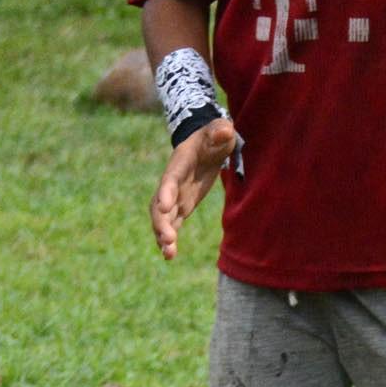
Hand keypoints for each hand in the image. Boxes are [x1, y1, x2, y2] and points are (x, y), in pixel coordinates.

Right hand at [150, 117, 239, 260]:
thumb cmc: (214, 136)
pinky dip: (169, 238)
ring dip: (164, 235)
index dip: (165, 192)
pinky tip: (169, 255)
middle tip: (168, 240)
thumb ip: (219, 131)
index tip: (163, 207)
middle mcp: (172, 182)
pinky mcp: (181, 205)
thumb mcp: (219, 130)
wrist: (207, 143)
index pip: (170, 179)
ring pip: (163, 218)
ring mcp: (174, 195)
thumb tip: (225, 130)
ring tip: (168, 254)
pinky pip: (172, 223)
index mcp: (179, 164)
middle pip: (160, 204)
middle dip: (162, 222)